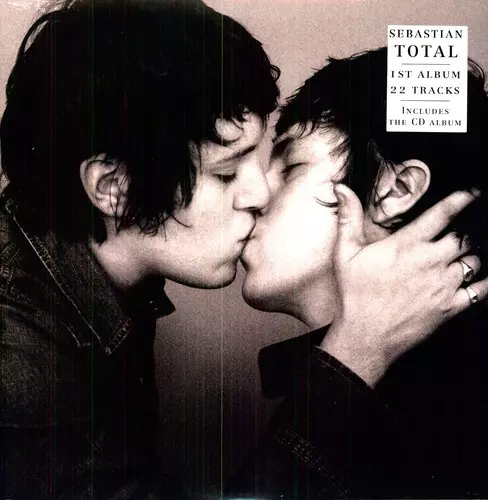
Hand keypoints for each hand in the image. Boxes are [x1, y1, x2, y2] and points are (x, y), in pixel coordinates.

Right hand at [321, 184, 487, 386]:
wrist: (365, 335)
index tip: (471, 194)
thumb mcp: (344, 253)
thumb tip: (342, 188)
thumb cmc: (354, 294)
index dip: (461, 199)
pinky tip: (478, 278)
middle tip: (454, 236)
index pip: (442, 214)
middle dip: (461, 234)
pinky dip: (483, 282)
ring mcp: (444, 285)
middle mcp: (431, 261)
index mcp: (407, 244)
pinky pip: (481, 291)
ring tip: (458, 258)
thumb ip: (348, 217)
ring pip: (473, 261)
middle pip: (463, 237)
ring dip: (469, 257)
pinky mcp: (451, 307)